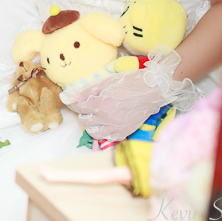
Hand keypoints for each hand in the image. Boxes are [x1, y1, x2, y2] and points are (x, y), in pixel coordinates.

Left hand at [63, 47, 198, 141]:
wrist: (152, 90)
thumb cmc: (129, 83)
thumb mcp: (105, 83)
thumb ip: (86, 92)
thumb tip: (69, 98)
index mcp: (102, 104)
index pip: (79, 108)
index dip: (75, 104)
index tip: (76, 101)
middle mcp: (108, 118)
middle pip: (84, 121)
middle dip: (83, 113)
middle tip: (89, 106)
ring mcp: (117, 127)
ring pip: (93, 132)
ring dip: (91, 124)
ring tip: (96, 116)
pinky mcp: (125, 132)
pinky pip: (107, 138)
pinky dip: (103, 132)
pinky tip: (106, 123)